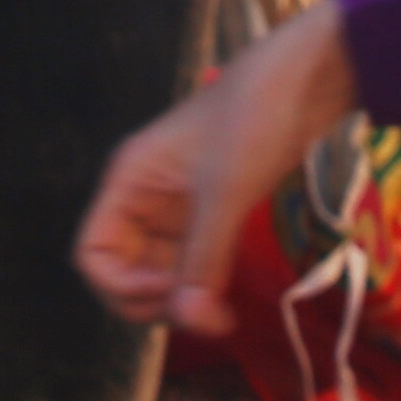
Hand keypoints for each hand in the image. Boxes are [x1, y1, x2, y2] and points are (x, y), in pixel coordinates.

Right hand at [73, 7, 359, 340]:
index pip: (93, 253)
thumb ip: (202, 259)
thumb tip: (190, 320)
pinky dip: (202, 288)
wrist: (306, 80)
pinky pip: (190, 264)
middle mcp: (143, 199)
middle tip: (202, 317)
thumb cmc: (253, 121)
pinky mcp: (210, 214)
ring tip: (220, 318)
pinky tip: (226, 306)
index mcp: (129, 182)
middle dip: (154, 302)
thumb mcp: (224, 192)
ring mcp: (176, 209)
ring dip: (181, 302)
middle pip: (124, 271)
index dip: (121, 286)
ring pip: (158, 274)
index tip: (170, 295)